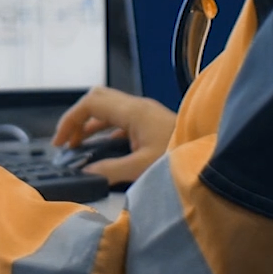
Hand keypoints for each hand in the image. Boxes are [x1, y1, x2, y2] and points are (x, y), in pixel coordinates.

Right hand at [51, 86, 176, 184]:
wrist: (212, 158)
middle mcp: (137, 106)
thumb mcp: (143, 168)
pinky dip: (104, 130)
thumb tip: (84, 174)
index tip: (59, 142)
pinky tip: (101, 149)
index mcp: (133, 111)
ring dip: (89, 124)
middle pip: (97, 99)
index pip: (91, 103)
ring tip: (77, 148)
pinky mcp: (150, 122)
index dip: (70, 120)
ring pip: (107, 108)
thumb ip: (110, 171)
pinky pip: (119, 119)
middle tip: (66, 142)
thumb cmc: (180, 158)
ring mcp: (145, 112)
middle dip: (77, 118)